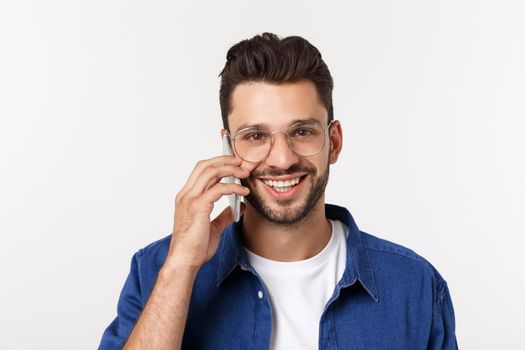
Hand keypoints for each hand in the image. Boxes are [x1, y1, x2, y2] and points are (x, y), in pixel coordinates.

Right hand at [165, 156, 250, 271]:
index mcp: (186, 197)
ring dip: (230, 169)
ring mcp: (190, 199)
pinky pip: (218, 189)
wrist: (184, 262)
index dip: (217, 163)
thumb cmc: (194, 249)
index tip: (234, 164)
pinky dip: (233, 187)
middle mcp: (186, 195)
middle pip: (205, 165)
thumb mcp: (213, 228)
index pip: (201, 171)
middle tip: (241, 162)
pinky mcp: (198, 206)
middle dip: (224, 160)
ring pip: (211, 172)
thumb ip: (223, 216)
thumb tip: (238, 208)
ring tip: (244, 173)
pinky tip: (243, 191)